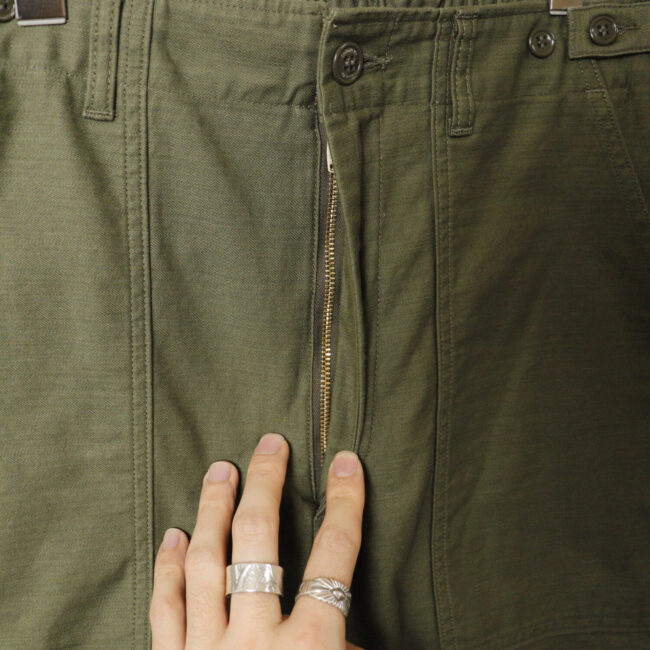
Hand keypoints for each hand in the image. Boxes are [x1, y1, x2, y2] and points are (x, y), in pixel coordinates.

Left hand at [150, 433, 364, 648]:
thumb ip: (343, 646)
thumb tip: (345, 628)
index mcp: (310, 647)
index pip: (334, 555)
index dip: (344, 503)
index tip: (345, 464)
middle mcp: (256, 641)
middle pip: (259, 538)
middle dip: (265, 483)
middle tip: (269, 446)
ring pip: (206, 562)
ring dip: (212, 509)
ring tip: (219, 472)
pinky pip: (166, 608)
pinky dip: (169, 568)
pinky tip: (174, 537)